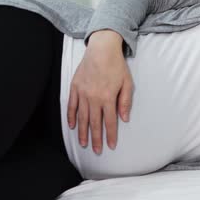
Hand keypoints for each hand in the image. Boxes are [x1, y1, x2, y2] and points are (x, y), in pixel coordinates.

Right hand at [67, 30, 133, 153]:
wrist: (101, 49)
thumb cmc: (117, 66)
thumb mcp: (127, 83)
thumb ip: (125, 102)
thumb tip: (124, 119)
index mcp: (107, 97)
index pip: (110, 122)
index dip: (110, 135)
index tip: (110, 146)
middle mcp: (93, 98)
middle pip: (94, 123)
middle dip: (95, 139)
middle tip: (96, 151)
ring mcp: (82, 93)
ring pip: (82, 117)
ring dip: (82, 132)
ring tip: (83, 143)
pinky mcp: (75, 88)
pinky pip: (71, 106)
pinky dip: (71, 117)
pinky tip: (72, 126)